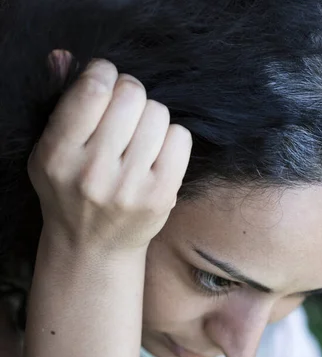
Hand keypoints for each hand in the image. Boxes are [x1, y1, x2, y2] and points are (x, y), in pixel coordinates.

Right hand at [28, 54, 191, 251]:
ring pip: (158, 113)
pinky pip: (180, 137)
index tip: (106, 79)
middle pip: (132, 96)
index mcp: (59, 154)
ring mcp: (131, 186)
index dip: (104, 73)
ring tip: (138, 135)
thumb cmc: (71, 189)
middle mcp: (94, 172)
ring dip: (150, 116)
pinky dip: (171, 136)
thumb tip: (64, 55)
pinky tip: (156, 150)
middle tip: (125, 109)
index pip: (93, 91)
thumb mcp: (50, 150)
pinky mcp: (161, 194)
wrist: (93, 245)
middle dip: (130, 93)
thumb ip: (60, 104)